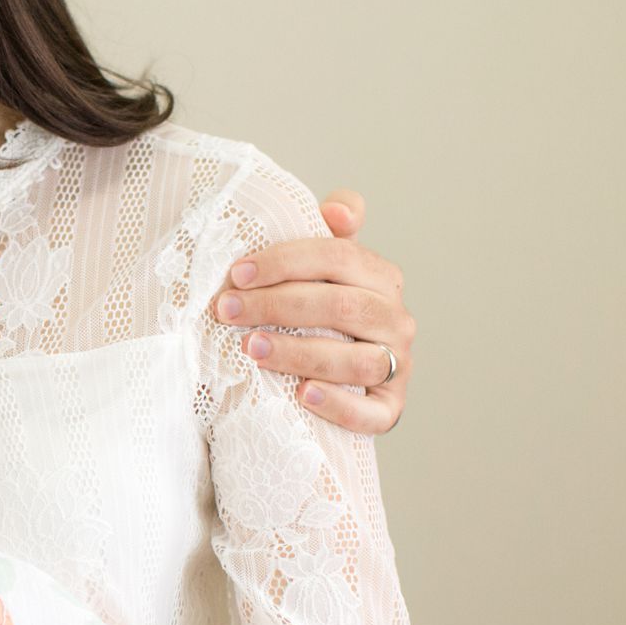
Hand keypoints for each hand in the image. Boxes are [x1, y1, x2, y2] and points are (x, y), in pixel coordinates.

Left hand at [209, 189, 413, 434]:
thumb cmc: (316, 311)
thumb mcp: (319, 267)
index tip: (237, 273)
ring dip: (300, 354)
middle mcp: (396, 320)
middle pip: (343, 306)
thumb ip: (328, 233)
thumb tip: (338, 211)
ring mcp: (398, 366)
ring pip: (357, 360)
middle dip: (279, 305)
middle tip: (227, 311)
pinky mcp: (389, 410)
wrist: (328, 375)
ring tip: (251, 348)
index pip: (339, 256)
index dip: (286, 262)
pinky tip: (302, 394)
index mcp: (381, 278)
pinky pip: (372, 413)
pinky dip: (338, 404)